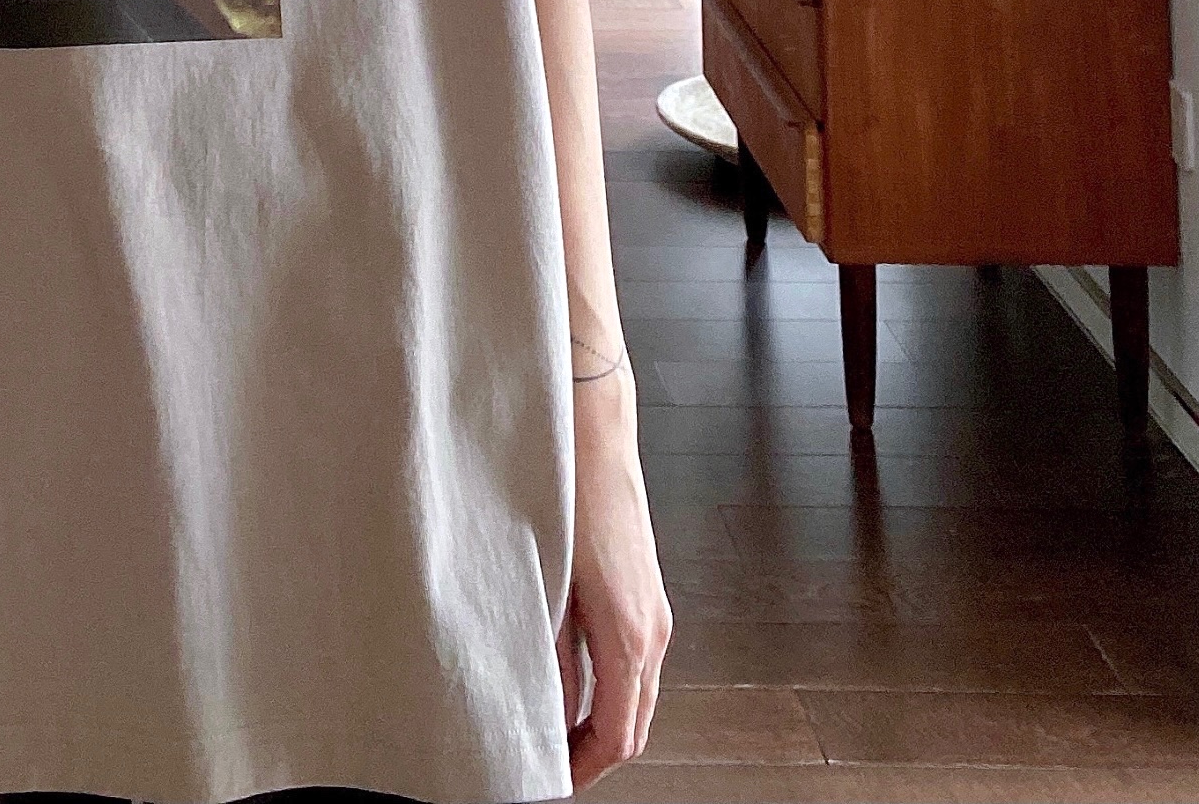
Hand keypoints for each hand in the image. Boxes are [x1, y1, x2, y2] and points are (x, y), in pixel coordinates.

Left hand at [557, 366, 669, 784]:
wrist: (593, 430)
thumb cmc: (565, 493)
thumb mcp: (547, 582)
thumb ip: (548, 653)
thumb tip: (543, 710)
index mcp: (629, 635)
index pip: (617, 735)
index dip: (583, 767)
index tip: (546, 777)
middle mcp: (653, 630)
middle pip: (633, 724)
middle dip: (593, 753)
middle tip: (544, 762)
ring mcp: (655, 611)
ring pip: (636, 694)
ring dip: (601, 720)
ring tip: (548, 725)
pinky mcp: (646, 592)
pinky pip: (634, 662)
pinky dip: (608, 687)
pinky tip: (567, 679)